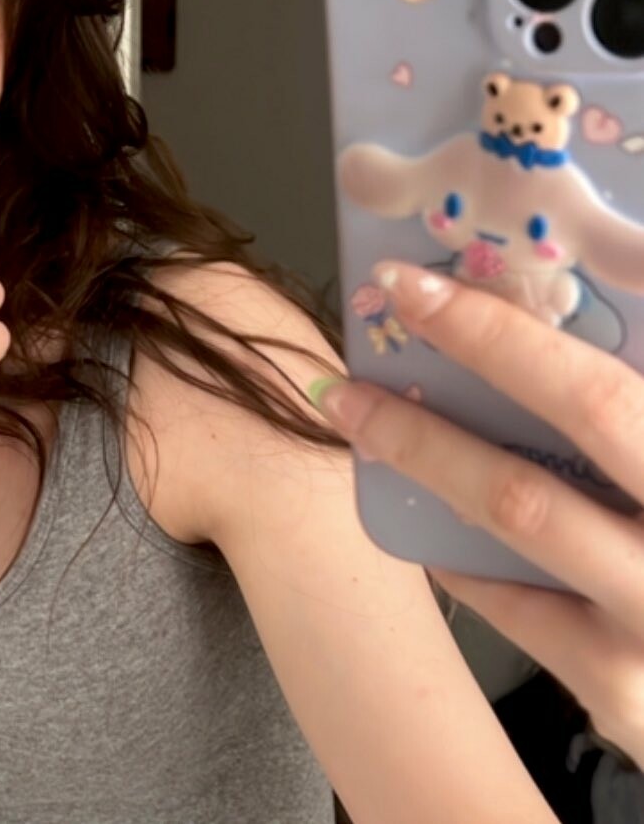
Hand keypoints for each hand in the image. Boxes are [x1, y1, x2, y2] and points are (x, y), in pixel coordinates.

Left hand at [312, 259, 643, 768]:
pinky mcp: (625, 689)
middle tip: (364, 339)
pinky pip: (514, 605)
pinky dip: (459, 552)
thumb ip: (615, 409)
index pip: (597, 390)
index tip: (410, 283)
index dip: (497, 332)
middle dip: (450, 381)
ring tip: (356, 412)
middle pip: (556, 444)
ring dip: (425, 454)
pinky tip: (424, 518)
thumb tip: (530, 312)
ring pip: (518, 517)